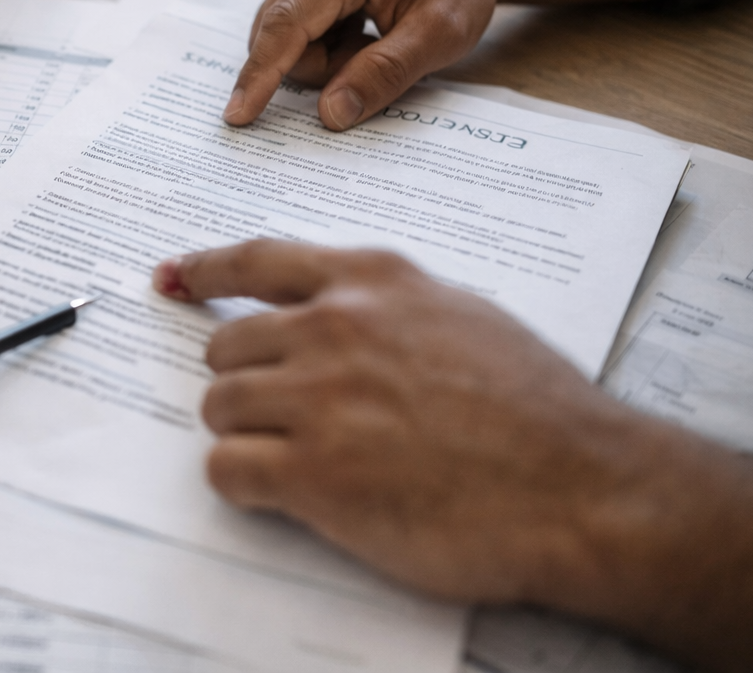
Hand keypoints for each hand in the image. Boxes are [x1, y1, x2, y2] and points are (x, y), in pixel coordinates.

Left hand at [151, 239, 666, 602]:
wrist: (581, 488)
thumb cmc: (537, 409)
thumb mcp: (461, 314)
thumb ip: (387, 305)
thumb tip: (336, 309)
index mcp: (370, 281)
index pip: (256, 260)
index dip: (204, 270)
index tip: (171, 277)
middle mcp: (333, 327)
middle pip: (226, 346)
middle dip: (245, 382)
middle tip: (285, 415)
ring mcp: (318, 399)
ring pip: (218, 406)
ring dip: (246, 434)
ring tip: (303, 458)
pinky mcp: (312, 473)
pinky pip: (226, 469)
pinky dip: (243, 484)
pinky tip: (287, 493)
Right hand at [223, 0, 501, 129]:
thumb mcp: (440, 35)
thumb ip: (384, 74)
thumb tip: (329, 114)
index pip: (285, 26)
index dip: (260, 75)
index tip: (238, 116)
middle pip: (280, 41)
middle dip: (322, 68)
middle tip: (375, 55)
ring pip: (282, 42)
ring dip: (325, 59)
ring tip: (370, 40)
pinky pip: (292, 35)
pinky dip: (323, 48)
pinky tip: (357, 32)